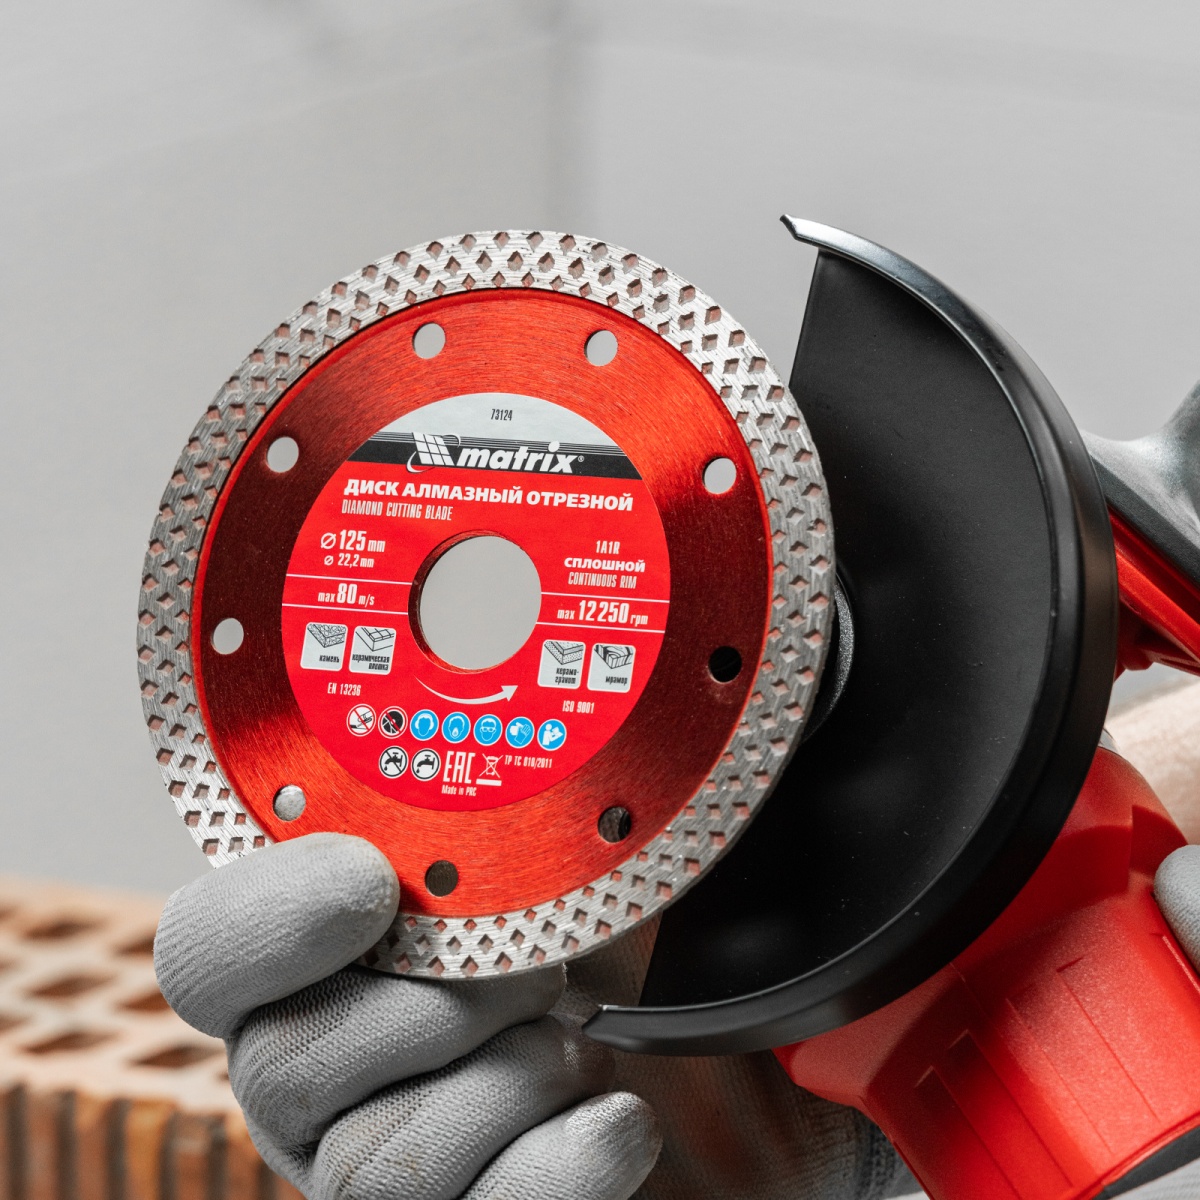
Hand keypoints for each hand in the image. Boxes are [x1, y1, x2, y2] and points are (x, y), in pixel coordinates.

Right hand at [154, 833, 660, 1199]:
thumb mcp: (529, 851)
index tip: (374, 881)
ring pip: (381, 1163)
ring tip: (575, 1039)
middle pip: (287, 1067)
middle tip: (538, 967)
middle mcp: (303, 1076)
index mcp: (295, 964)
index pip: (203, 950)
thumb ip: (475, 813)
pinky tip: (614, 1114)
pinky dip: (571, 1160)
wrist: (650, 1039)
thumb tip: (473, 739)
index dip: (270, 920)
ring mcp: (365, 1169)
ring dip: (519, 1078)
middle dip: (447, 1003)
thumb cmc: (580, 928)